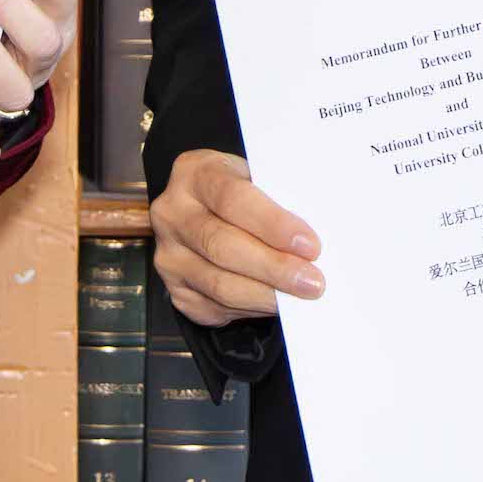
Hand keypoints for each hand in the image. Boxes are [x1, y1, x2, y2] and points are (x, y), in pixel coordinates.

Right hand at [150, 148, 325, 330]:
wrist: (206, 210)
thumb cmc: (242, 193)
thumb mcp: (255, 178)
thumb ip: (277, 200)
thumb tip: (312, 240)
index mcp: (194, 173)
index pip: (233, 199)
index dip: (273, 225)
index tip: (310, 245)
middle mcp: (172, 214)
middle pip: (223, 246)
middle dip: (274, 268)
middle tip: (312, 282)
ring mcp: (169, 255)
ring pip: (219, 284)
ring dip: (266, 295)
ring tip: (300, 296)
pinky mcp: (175, 289)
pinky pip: (215, 307)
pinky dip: (252, 308)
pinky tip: (276, 301)